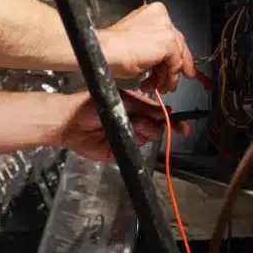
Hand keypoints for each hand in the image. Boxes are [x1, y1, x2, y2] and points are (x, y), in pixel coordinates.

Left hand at [56, 90, 190, 163]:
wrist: (69, 121)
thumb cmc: (91, 104)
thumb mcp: (121, 99)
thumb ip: (144, 106)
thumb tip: (166, 112)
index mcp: (137, 109)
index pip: (159, 116)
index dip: (173, 121)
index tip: (183, 126)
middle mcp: (134, 124)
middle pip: (157, 129)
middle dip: (156, 125)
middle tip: (145, 121)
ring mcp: (128, 138)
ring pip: (148, 138)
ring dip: (144, 131)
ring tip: (132, 124)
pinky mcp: (119, 152)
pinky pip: (134, 150)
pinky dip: (134, 142)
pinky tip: (126, 134)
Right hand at [100, 2, 195, 89]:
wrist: (105, 51)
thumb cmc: (112, 48)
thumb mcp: (137, 43)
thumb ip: (153, 47)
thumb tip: (164, 62)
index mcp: (153, 12)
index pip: (170, 34)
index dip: (175, 53)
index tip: (179, 66)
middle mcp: (162, 16)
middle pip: (177, 44)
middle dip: (175, 66)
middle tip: (173, 81)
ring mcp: (166, 28)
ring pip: (177, 55)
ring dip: (168, 76)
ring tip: (156, 86)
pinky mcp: (167, 42)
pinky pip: (175, 64)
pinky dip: (169, 78)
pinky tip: (157, 85)